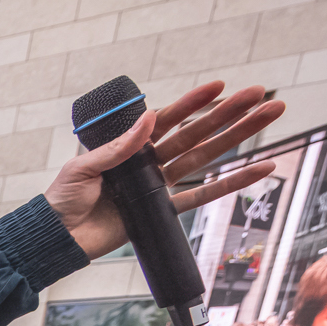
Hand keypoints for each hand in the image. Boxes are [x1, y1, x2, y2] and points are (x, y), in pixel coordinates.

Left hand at [45, 81, 283, 260]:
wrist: (59, 238)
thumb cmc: (63, 199)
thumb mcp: (84, 168)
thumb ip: (118, 147)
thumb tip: (150, 116)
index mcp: (128, 145)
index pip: (167, 119)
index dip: (193, 104)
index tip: (219, 87)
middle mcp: (148, 161)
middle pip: (196, 133)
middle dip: (229, 114)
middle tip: (260, 96)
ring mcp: (158, 185)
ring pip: (206, 157)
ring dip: (238, 139)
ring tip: (268, 117)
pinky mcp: (163, 210)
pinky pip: (202, 196)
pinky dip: (232, 183)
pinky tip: (260, 169)